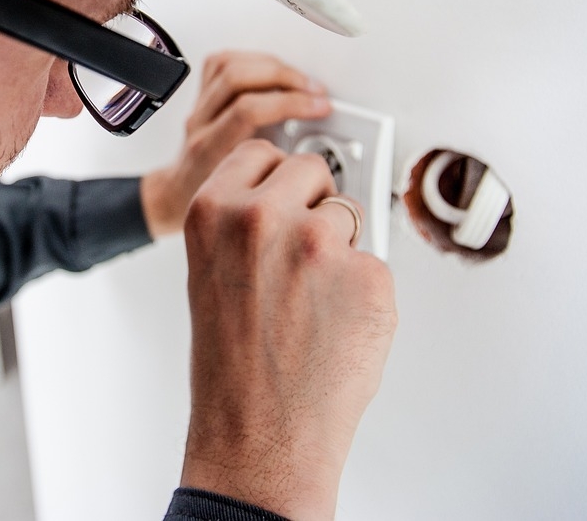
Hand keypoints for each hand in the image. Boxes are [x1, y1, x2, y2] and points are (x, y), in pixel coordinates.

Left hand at [141, 51, 330, 236]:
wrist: (179, 194)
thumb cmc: (212, 199)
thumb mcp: (250, 196)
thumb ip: (278, 176)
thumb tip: (320, 160)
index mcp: (210, 149)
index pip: (248, 110)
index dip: (290, 103)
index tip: (320, 108)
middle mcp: (200, 123)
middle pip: (237, 78)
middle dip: (285, 78)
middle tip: (315, 92)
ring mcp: (198, 107)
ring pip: (229, 65)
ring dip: (272, 66)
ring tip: (300, 80)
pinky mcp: (200, 95)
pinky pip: (221, 62)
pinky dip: (252, 59)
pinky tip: (272, 70)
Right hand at [178, 140, 396, 520]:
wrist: (259, 434)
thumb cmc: (232, 365)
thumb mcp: (210, 272)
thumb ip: (241, 224)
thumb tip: (290, 200)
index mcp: (214, 210)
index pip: (261, 152)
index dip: (276, 179)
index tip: (281, 197)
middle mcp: (263, 217)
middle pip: (311, 170)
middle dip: (313, 204)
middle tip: (300, 255)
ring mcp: (320, 244)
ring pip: (350, 213)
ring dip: (341, 247)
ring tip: (313, 300)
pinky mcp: (369, 276)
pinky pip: (376, 263)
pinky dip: (364, 292)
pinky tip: (336, 325)